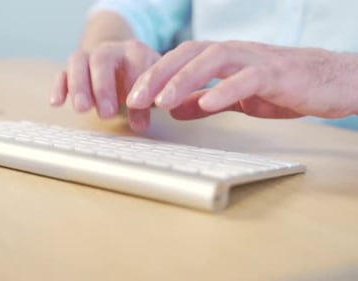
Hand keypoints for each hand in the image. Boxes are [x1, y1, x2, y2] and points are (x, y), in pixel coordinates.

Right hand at [50, 40, 160, 130]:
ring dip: (79, 86)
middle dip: (103, 87)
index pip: (135, 65)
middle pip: (102, 59)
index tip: (137, 114)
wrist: (121, 57)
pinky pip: (62, 72)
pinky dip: (59, 86)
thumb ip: (152, 99)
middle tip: (107, 114)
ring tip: (82, 109)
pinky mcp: (73, 68)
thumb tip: (144, 122)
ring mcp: (89, 56)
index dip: (135, 88)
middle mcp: (110, 49)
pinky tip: (57, 103)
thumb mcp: (153, 84)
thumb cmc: (140, 77)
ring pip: (78, 62)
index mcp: (135, 51)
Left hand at [126, 40, 357, 128]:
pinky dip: (225, 89)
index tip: (132, 98)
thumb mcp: (233, 97)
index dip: (153, 76)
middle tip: (135, 99)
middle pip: (188, 54)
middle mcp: (233, 53)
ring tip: (161, 101)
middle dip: (158, 75)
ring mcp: (254, 60)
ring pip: (213, 59)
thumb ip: (202, 100)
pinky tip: (206, 104)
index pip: (179, 59)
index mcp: (221, 58)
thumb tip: (171, 109)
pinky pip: (247, 78)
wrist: (327, 81)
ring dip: (184, 79)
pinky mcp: (275, 74)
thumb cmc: (280, 86)